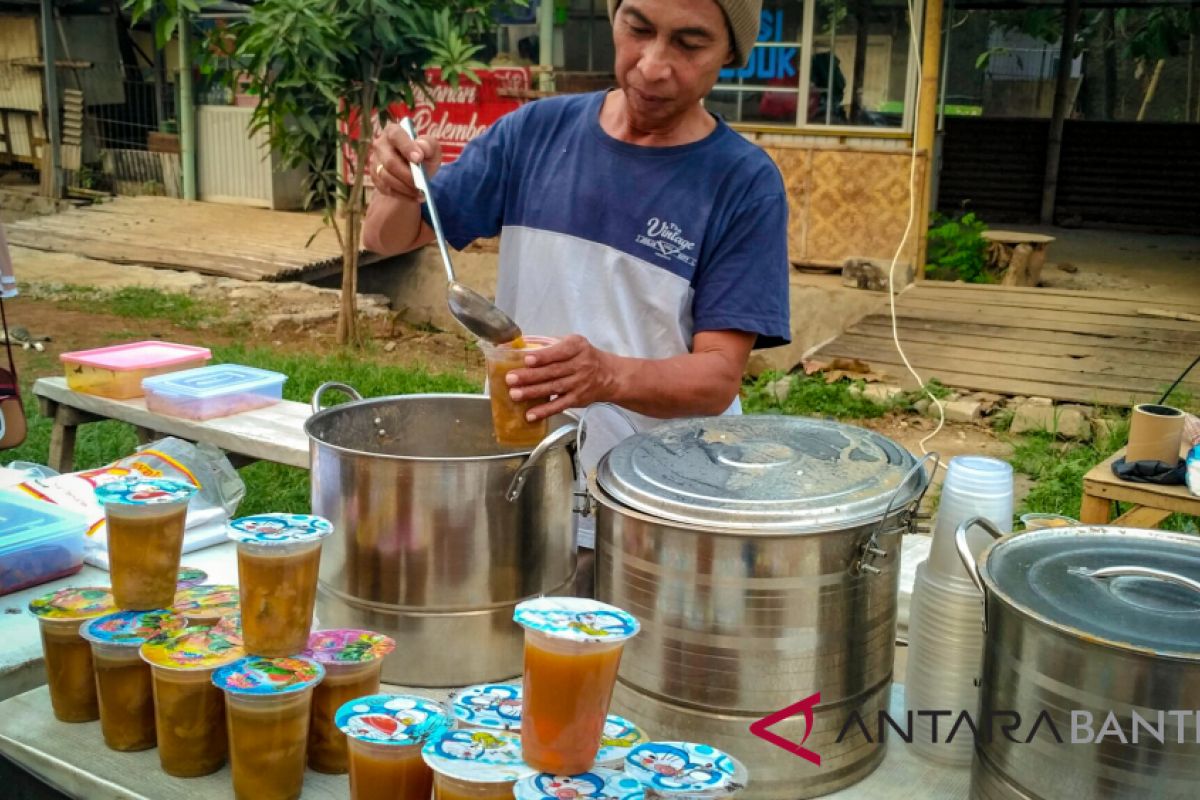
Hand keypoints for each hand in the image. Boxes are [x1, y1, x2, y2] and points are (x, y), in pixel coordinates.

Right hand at [369, 120, 442, 199]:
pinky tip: (415, 197)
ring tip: (421, 193)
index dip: (407, 147)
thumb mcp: (432, 149)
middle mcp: (380, 144)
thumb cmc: (424, 155)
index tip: (418, 159)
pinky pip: (386, 189)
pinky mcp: (375, 178)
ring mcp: (375, 161)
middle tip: (422, 184)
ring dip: (405, 188)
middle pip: (390, 161)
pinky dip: (402, 195)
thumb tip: (421, 148)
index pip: (396, 136)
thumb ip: (429, 145)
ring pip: (386, 177)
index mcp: (393, 131)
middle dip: (407, 175)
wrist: (415, 172)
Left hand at [505, 335, 620, 420]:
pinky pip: (559, 406)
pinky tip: (530, 414)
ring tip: (515, 394)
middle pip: (553, 371)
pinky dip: (544, 411)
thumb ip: (553, 344)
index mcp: (577, 347)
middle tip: (511, 378)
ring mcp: (579, 384)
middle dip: (530, 376)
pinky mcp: (577, 400)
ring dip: (532, 392)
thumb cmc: (585, 356)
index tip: (527, 359)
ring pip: (553, 388)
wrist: (609, 375)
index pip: (560, 352)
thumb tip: (522, 346)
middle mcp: (580, 365)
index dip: (543, 357)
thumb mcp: (574, 343)